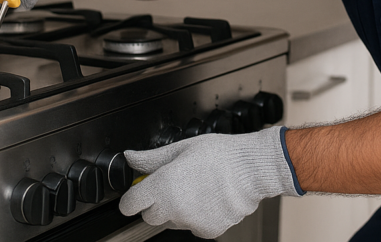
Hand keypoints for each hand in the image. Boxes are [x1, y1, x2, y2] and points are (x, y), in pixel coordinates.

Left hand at [119, 127, 301, 238]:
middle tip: (171, 186)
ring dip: (176, 210)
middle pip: (149, 216)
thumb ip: (151, 158)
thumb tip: (131, 157)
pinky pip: (192, 227)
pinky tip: (208, 199)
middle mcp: (173, 208)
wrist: (250, 169)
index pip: (130, 204)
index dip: (131, 198)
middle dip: (155, 204)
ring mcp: (190, 222)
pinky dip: (196, 217)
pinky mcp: (206, 231)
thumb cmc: (219, 155)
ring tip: (195, 189)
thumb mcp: (181, 148)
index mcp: (163, 185)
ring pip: (171, 222)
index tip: (136, 195)